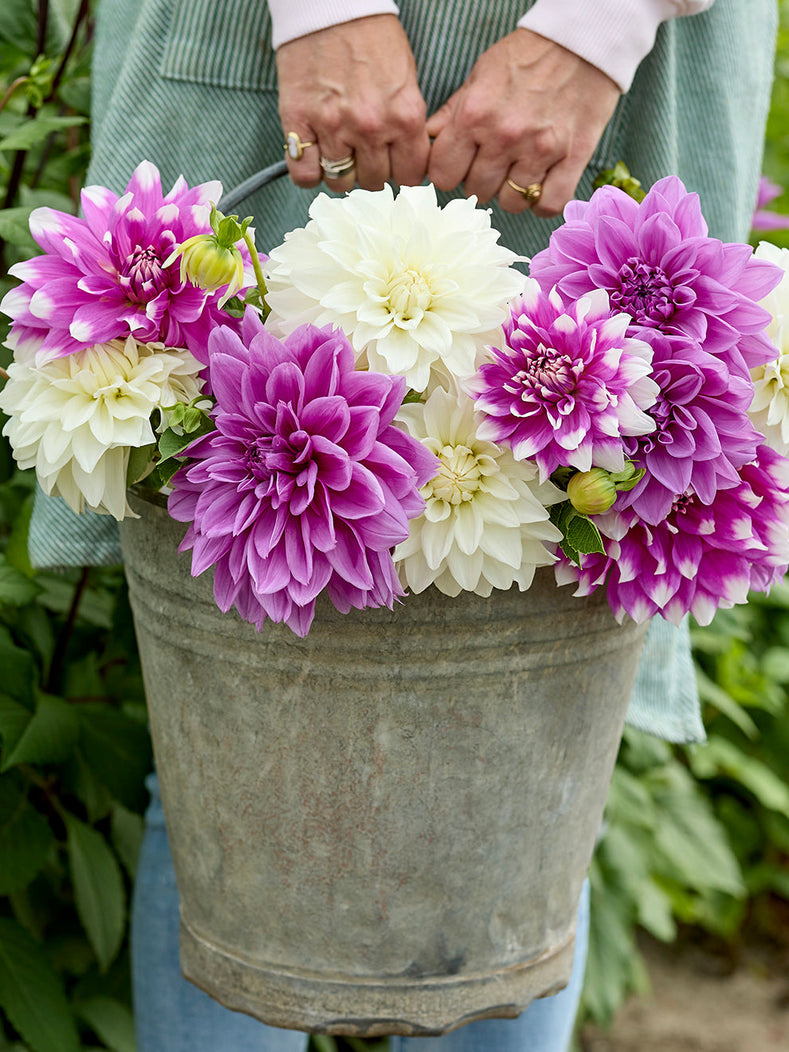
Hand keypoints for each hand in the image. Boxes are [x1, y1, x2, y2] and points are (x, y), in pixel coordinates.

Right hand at [276, 15, 429, 192]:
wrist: (331, 4)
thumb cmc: (371, 37)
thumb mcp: (406, 80)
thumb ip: (407, 125)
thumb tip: (406, 161)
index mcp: (405, 116)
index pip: (410, 176)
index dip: (402, 172)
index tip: (394, 163)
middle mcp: (371, 127)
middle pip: (375, 183)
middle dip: (371, 169)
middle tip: (364, 150)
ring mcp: (333, 127)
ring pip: (341, 183)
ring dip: (341, 171)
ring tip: (339, 150)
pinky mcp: (299, 122)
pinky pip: (304, 175)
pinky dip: (309, 171)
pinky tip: (315, 154)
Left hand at [426, 30, 620, 215]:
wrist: (582, 42)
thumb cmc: (527, 56)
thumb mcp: (480, 75)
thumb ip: (453, 111)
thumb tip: (431, 137)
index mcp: (474, 116)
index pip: (443, 175)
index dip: (450, 172)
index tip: (461, 164)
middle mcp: (504, 136)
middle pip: (476, 191)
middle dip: (481, 180)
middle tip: (494, 163)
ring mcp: (539, 150)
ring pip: (511, 203)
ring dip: (511, 192)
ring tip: (518, 171)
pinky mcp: (571, 158)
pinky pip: (548, 204)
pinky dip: (542, 202)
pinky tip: (540, 185)